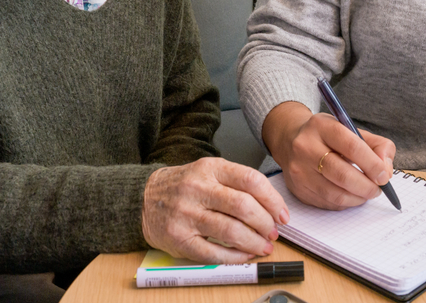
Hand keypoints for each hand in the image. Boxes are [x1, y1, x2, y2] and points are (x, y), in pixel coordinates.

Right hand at [141, 157, 288, 262]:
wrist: (144, 199)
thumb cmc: (184, 186)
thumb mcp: (208, 171)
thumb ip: (237, 183)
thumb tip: (271, 207)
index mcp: (210, 168)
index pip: (250, 180)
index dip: (272, 200)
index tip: (282, 214)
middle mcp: (197, 189)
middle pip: (243, 206)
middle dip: (265, 223)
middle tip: (273, 232)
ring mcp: (187, 214)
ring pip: (231, 231)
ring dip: (254, 243)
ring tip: (264, 246)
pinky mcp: (179, 239)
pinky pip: (214, 253)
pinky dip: (235, 257)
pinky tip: (245, 255)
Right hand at [263, 102, 395, 209]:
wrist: (290, 140)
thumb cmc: (327, 135)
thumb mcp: (351, 129)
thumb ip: (377, 145)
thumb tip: (386, 170)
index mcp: (322, 126)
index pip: (352, 147)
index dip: (372, 164)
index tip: (384, 176)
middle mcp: (305, 147)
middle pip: (342, 175)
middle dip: (367, 186)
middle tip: (378, 189)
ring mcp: (298, 170)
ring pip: (335, 194)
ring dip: (358, 198)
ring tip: (367, 193)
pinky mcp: (297, 189)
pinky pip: (327, 203)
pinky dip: (345, 203)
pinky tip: (351, 195)